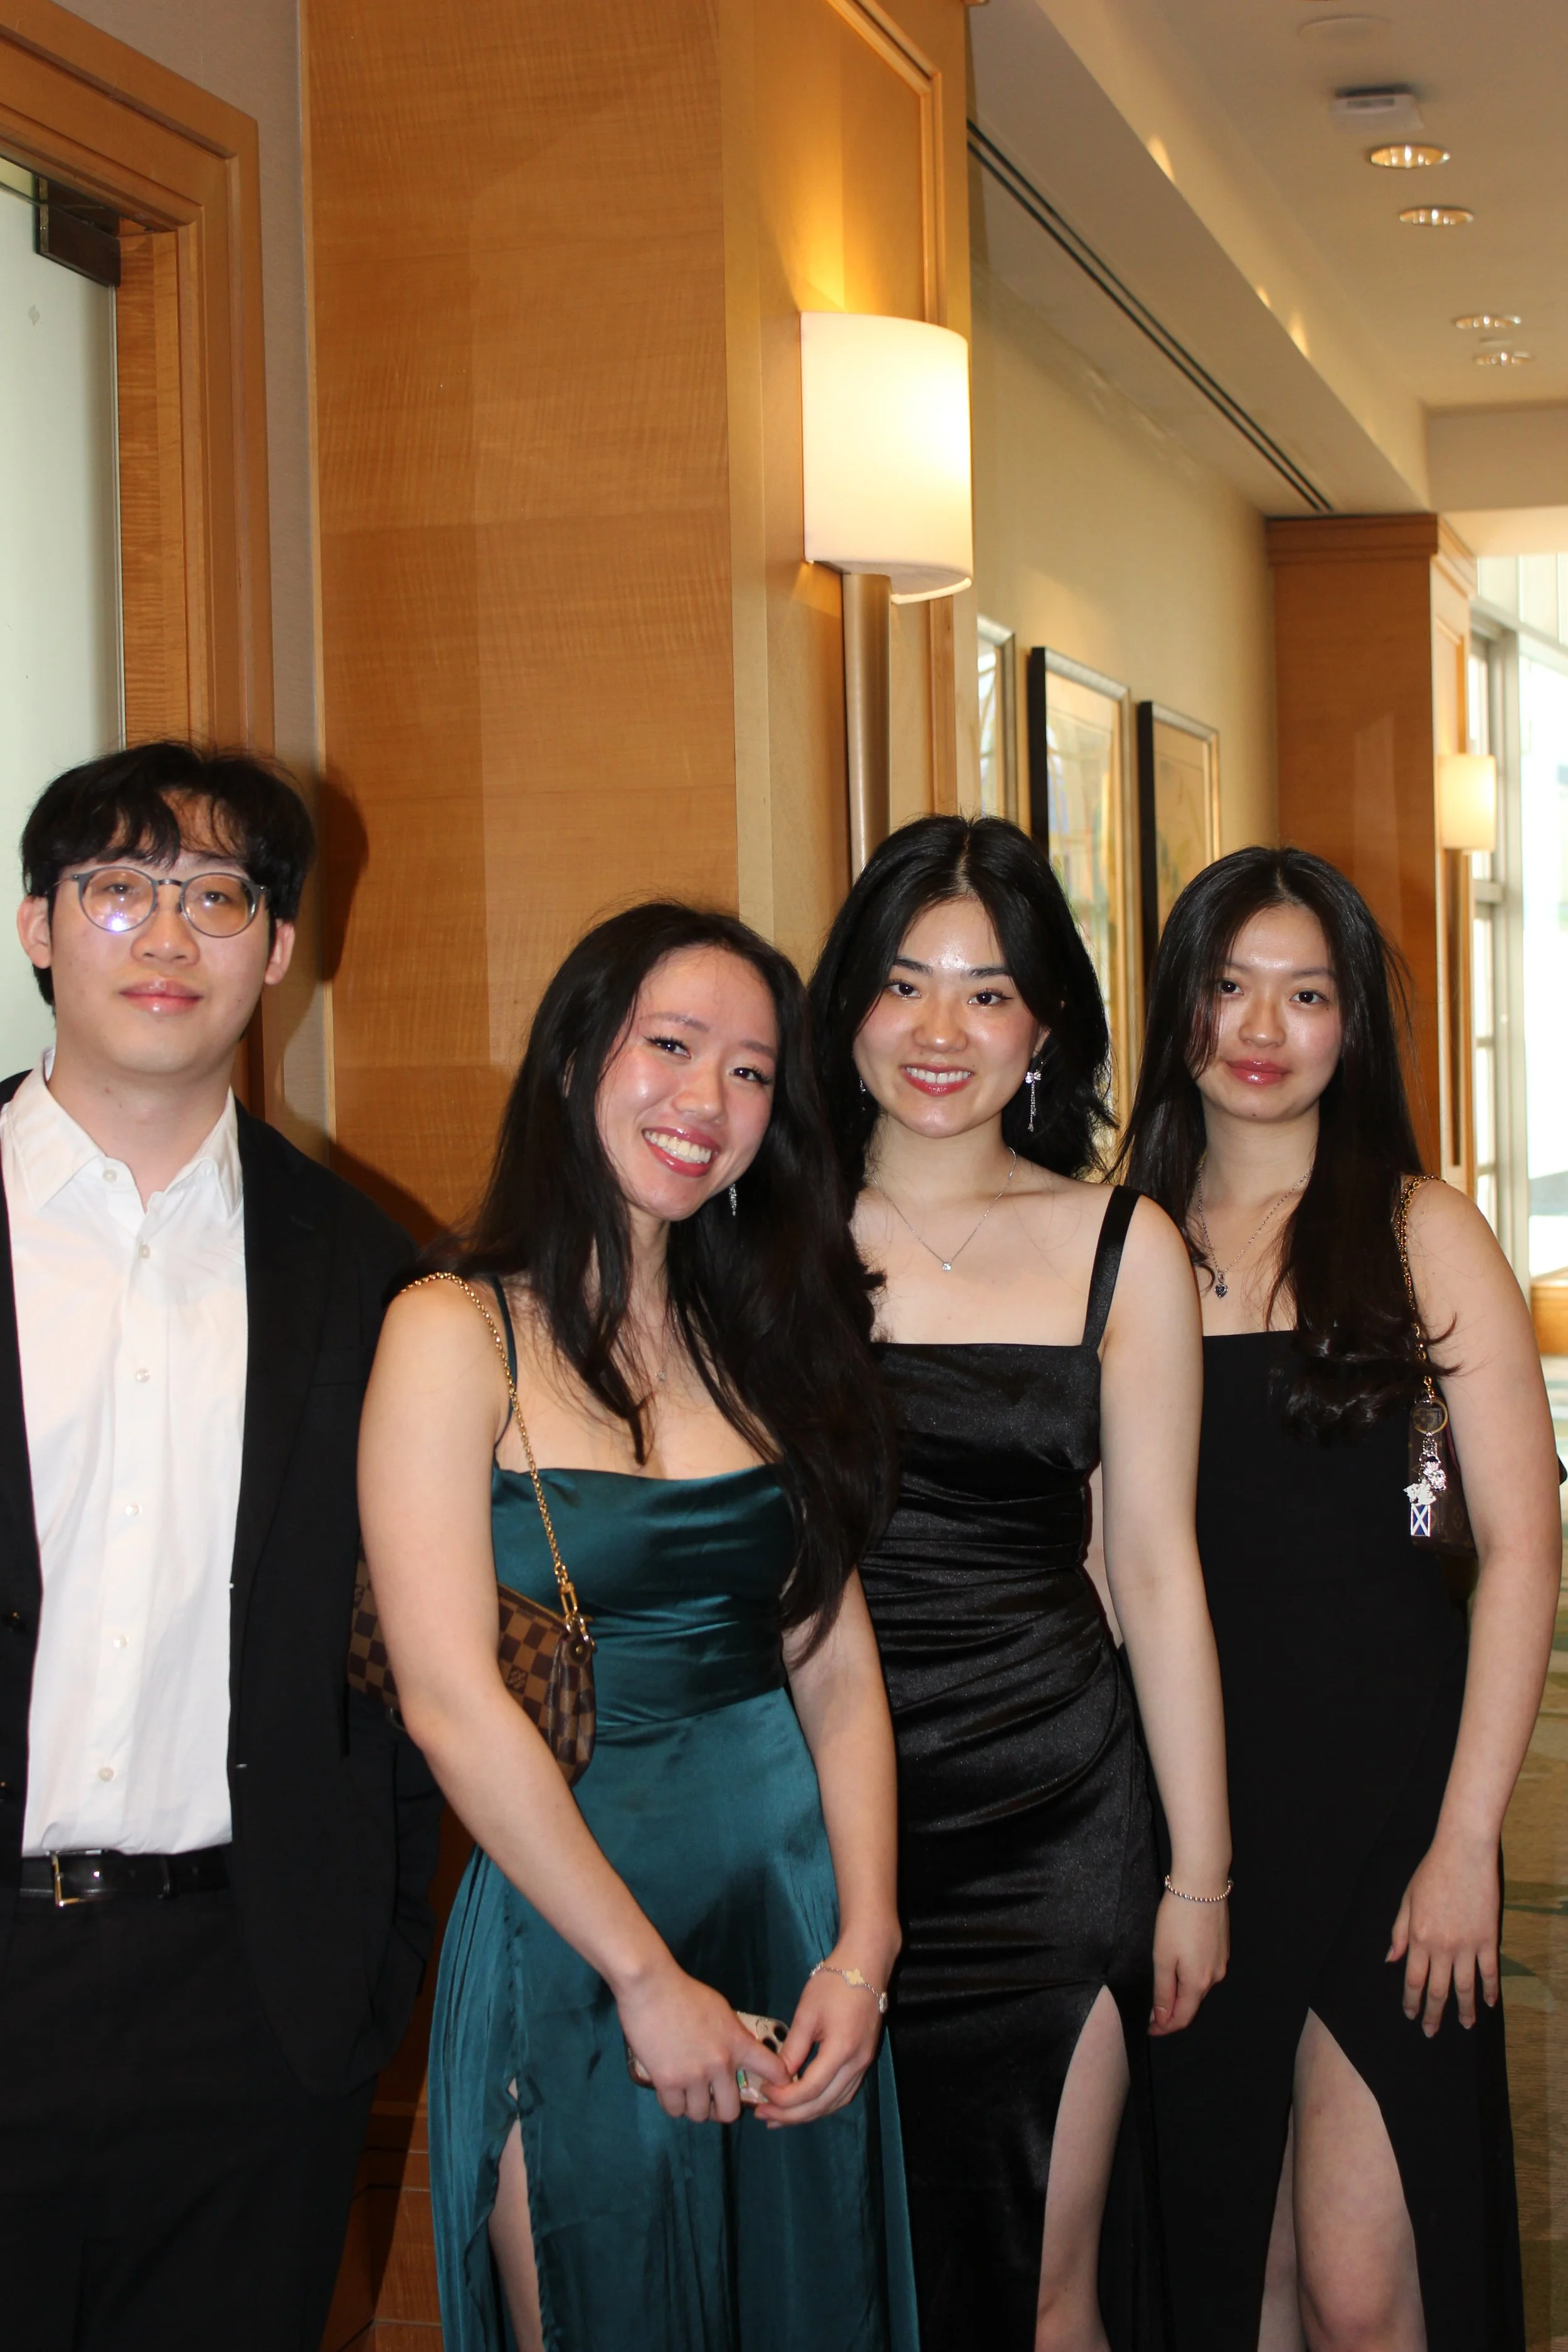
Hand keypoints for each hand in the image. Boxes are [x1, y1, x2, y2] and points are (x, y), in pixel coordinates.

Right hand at [617, 1963, 789, 2122]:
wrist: (651, 1987)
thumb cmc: (684, 1992)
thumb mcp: (720, 2010)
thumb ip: (731, 2036)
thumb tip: (735, 2055)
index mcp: (738, 2043)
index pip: (774, 2071)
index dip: (779, 2085)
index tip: (772, 2090)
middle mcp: (720, 2065)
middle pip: (731, 2113)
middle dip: (721, 2109)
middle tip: (712, 2099)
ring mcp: (693, 2076)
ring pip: (700, 2115)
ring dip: (694, 2107)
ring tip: (687, 2093)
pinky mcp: (668, 2082)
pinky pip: (675, 2110)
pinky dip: (673, 2104)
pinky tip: (670, 2089)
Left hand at [757, 1953, 886, 2128]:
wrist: (866, 1964)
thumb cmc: (834, 1983)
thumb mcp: (807, 2013)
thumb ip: (793, 2048)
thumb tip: (776, 2077)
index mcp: (842, 2050)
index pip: (810, 2090)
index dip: (784, 2099)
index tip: (763, 2092)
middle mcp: (857, 2064)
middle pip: (822, 2104)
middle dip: (791, 2115)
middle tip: (764, 2116)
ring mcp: (864, 2064)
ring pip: (834, 2103)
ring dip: (806, 2114)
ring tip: (779, 2117)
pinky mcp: (864, 2061)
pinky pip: (843, 2094)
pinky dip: (822, 2103)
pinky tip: (804, 2104)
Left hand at [1148, 1889, 1227, 2035]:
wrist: (1202, 1885)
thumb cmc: (1177, 1919)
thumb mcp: (1163, 1957)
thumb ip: (1163, 1991)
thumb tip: (1162, 2018)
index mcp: (1198, 1983)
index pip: (1183, 2017)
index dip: (1165, 2026)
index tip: (1149, 2027)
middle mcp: (1215, 1977)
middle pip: (1192, 2003)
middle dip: (1172, 2010)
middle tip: (1151, 2009)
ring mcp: (1221, 1961)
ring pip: (1199, 1986)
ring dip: (1182, 1992)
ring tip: (1162, 1988)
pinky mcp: (1222, 1947)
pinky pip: (1204, 1970)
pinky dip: (1190, 1975)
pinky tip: (1179, 1964)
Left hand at [1387, 1834, 1500, 2034]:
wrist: (1462, 1853)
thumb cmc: (1431, 1873)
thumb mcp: (1407, 1900)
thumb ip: (1399, 1932)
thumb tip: (1391, 1960)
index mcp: (1418, 1938)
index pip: (1413, 1979)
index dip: (1411, 2001)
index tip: (1410, 2015)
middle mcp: (1442, 1947)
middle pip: (1437, 1990)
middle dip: (1433, 2014)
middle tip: (1431, 2032)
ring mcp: (1467, 1945)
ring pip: (1465, 1987)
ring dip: (1464, 2010)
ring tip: (1464, 2025)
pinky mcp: (1488, 1939)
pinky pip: (1489, 1971)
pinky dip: (1490, 1990)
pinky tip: (1488, 2003)